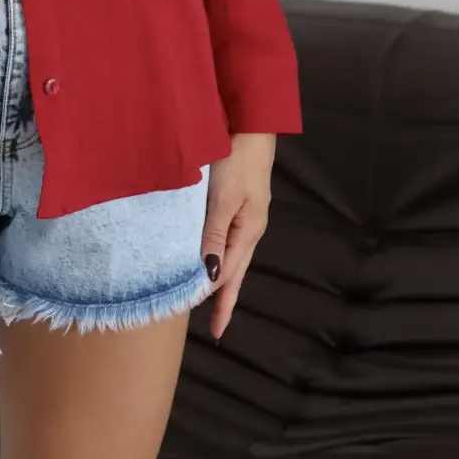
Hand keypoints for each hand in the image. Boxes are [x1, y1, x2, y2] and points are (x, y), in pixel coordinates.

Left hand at [200, 132, 275, 341]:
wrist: (251, 127)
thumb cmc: (235, 161)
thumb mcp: (223, 199)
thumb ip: (214, 236)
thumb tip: (210, 275)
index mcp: (248, 232)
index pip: (232, 276)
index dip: (222, 302)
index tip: (215, 330)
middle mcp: (249, 229)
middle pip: (235, 271)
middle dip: (224, 298)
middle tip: (214, 326)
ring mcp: (246, 217)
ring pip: (231, 256)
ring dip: (221, 279)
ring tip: (207, 299)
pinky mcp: (238, 204)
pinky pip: (227, 239)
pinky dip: (218, 256)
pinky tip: (210, 259)